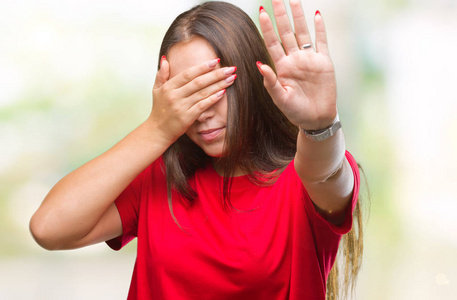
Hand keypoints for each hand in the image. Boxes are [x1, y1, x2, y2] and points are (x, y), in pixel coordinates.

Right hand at [150, 57, 235, 141]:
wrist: (157, 131)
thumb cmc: (159, 109)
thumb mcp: (156, 90)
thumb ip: (161, 74)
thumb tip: (165, 59)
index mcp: (168, 87)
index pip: (188, 74)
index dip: (203, 67)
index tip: (216, 61)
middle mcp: (175, 96)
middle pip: (199, 82)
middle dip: (216, 74)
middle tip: (230, 68)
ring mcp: (181, 107)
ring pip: (203, 93)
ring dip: (219, 84)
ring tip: (231, 78)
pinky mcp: (187, 118)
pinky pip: (202, 106)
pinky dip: (213, 98)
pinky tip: (223, 92)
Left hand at [258, 0, 336, 129]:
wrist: (316, 119)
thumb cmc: (295, 111)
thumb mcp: (280, 99)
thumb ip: (271, 82)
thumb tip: (259, 64)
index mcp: (282, 67)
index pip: (272, 42)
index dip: (267, 27)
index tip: (261, 12)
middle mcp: (294, 59)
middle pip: (286, 32)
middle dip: (280, 14)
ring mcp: (309, 59)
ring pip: (302, 32)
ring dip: (298, 16)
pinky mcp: (324, 62)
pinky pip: (321, 42)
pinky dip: (319, 28)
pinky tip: (316, 14)